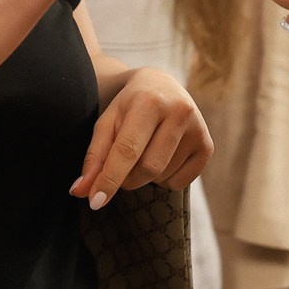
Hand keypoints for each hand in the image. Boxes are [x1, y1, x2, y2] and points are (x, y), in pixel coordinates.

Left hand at [72, 65, 212, 209]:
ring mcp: (198, 129)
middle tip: (120, 168)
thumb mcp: (106, 124)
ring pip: (162, 177)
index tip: (95, 202)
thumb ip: (94, 158)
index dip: (110, 178)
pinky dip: (164, 180)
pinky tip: (162, 157)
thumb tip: (81, 192)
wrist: (162, 86)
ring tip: (144, 151)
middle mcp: (179, 112)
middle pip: (148, 168)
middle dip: (127, 179)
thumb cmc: (129, 107)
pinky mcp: (208, 146)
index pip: (128, 149)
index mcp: (149, 101)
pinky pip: (180, 183)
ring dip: (145, 177)